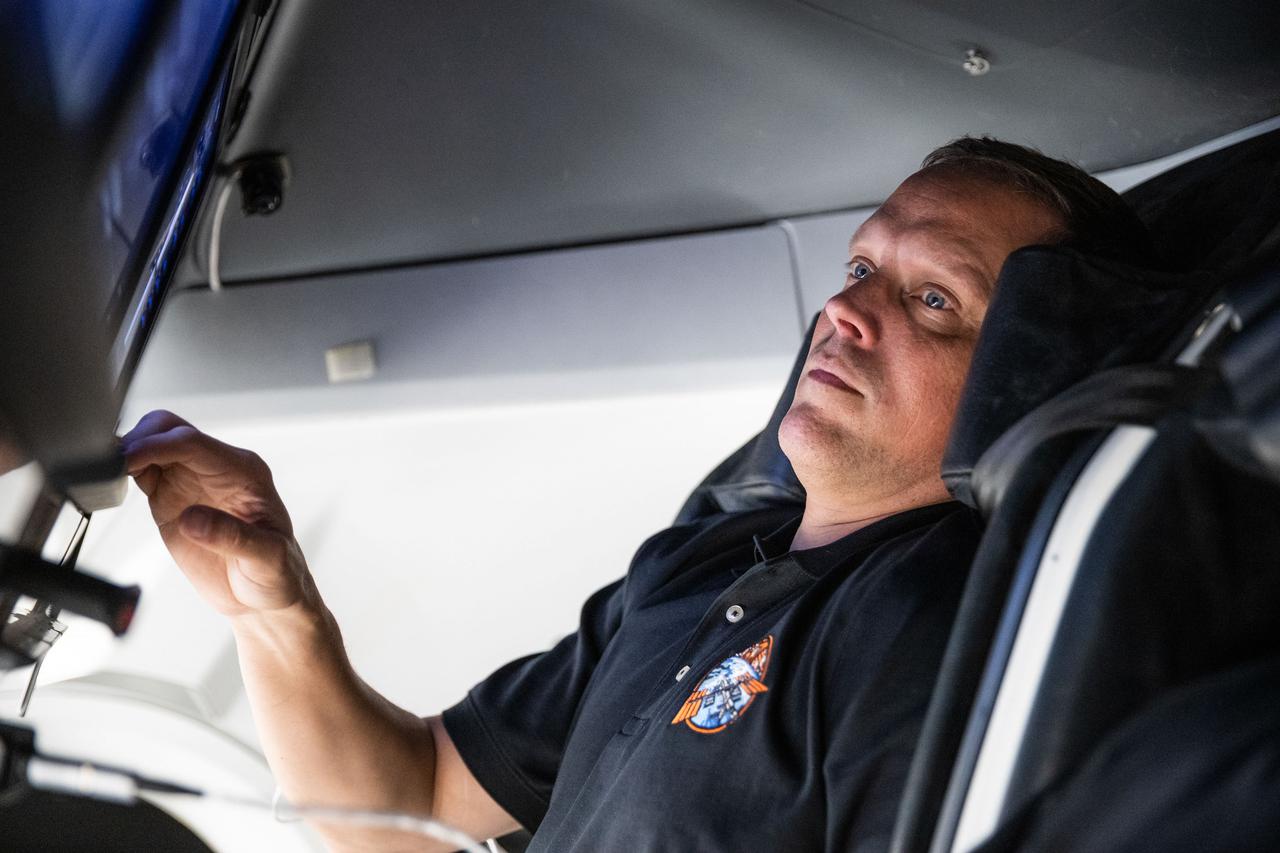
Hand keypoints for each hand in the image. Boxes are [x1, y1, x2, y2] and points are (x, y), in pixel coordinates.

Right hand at [122, 410, 311, 617]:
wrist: (263, 597)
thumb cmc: (277, 573)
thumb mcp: (267, 559)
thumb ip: (233, 537)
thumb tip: (193, 519)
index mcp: (245, 472)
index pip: (193, 442)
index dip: (156, 445)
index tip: (128, 459)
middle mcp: (217, 469)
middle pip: (169, 429)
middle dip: (139, 438)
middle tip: (112, 465)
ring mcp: (192, 481)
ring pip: (153, 443)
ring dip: (128, 450)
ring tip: (105, 474)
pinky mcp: (171, 500)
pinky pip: (143, 471)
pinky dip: (124, 470)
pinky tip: (113, 485)